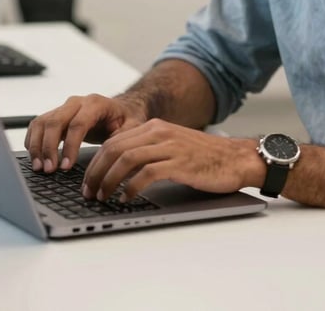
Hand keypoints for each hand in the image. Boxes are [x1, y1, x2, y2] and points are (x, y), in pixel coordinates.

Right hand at [24, 93, 144, 172]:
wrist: (121, 108)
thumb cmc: (126, 119)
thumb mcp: (132, 127)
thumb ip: (123, 138)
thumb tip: (110, 155)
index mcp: (95, 103)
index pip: (78, 123)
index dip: (70, 146)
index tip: (66, 166)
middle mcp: (77, 102)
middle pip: (55, 121)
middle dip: (49, 147)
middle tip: (48, 170)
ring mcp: (64, 107)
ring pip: (42, 122)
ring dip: (37, 145)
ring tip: (38, 167)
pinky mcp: (56, 115)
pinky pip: (38, 125)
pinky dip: (32, 141)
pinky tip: (34, 158)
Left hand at [80, 119, 264, 201]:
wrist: (236, 159)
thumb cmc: (205, 158)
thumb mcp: (172, 146)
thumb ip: (149, 150)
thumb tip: (119, 170)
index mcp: (155, 126)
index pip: (114, 140)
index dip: (96, 162)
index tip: (88, 180)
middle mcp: (160, 132)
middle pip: (115, 148)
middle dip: (96, 172)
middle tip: (89, 191)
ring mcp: (170, 146)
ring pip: (127, 159)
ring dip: (109, 180)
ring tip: (103, 196)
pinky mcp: (179, 162)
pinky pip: (146, 173)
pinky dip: (131, 186)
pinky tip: (126, 198)